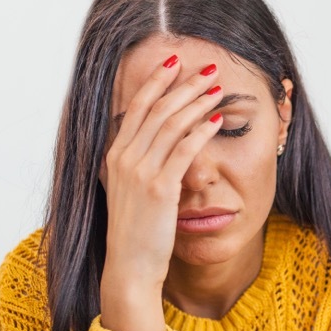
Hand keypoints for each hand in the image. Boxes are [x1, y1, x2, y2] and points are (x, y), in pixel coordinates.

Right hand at [99, 56, 225, 330]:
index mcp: (114, 156)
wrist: (129, 267)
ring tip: (216, 86)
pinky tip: (216, 119)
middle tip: (207, 66)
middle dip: (183, 83)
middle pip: (156, 108)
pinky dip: (201, 131)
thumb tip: (152, 148)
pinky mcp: (160, 189)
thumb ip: (138, 167)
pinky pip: (183, 151)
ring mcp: (140, 173)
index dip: (156, 81)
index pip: (136, 107)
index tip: (175, 62)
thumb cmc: (135, 234)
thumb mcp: (129, 192)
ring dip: (196, 101)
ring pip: (171, 124)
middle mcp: (123, 159)